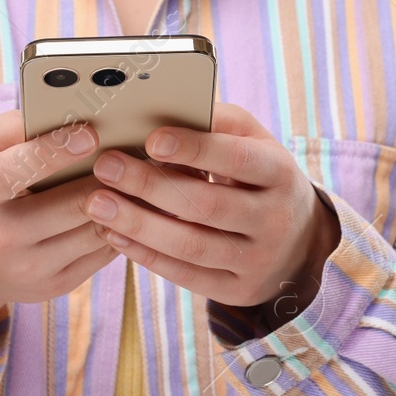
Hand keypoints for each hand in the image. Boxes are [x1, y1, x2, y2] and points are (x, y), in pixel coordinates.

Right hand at [0, 112, 118, 369]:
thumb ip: (15, 127)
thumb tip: (68, 114)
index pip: (16, 170)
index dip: (55, 150)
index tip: (91, 132)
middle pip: (71, 204)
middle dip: (109, 175)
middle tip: (139, 148)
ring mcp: (29, 267)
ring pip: (95, 228)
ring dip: (124, 199)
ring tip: (143, 173)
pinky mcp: (55, 285)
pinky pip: (103, 252)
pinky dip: (121, 225)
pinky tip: (129, 204)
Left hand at [84, 103, 340, 324]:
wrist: (298, 241)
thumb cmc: (258, 177)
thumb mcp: (254, 143)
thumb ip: (217, 122)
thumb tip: (163, 105)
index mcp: (280, 172)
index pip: (236, 159)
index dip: (194, 149)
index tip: (150, 139)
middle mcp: (275, 219)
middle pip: (206, 205)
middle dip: (150, 185)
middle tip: (105, 167)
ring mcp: (258, 260)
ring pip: (191, 246)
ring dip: (138, 224)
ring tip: (97, 204)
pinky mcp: (239, 290)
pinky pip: (186, 276)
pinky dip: (145, 255)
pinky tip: (113, 234)